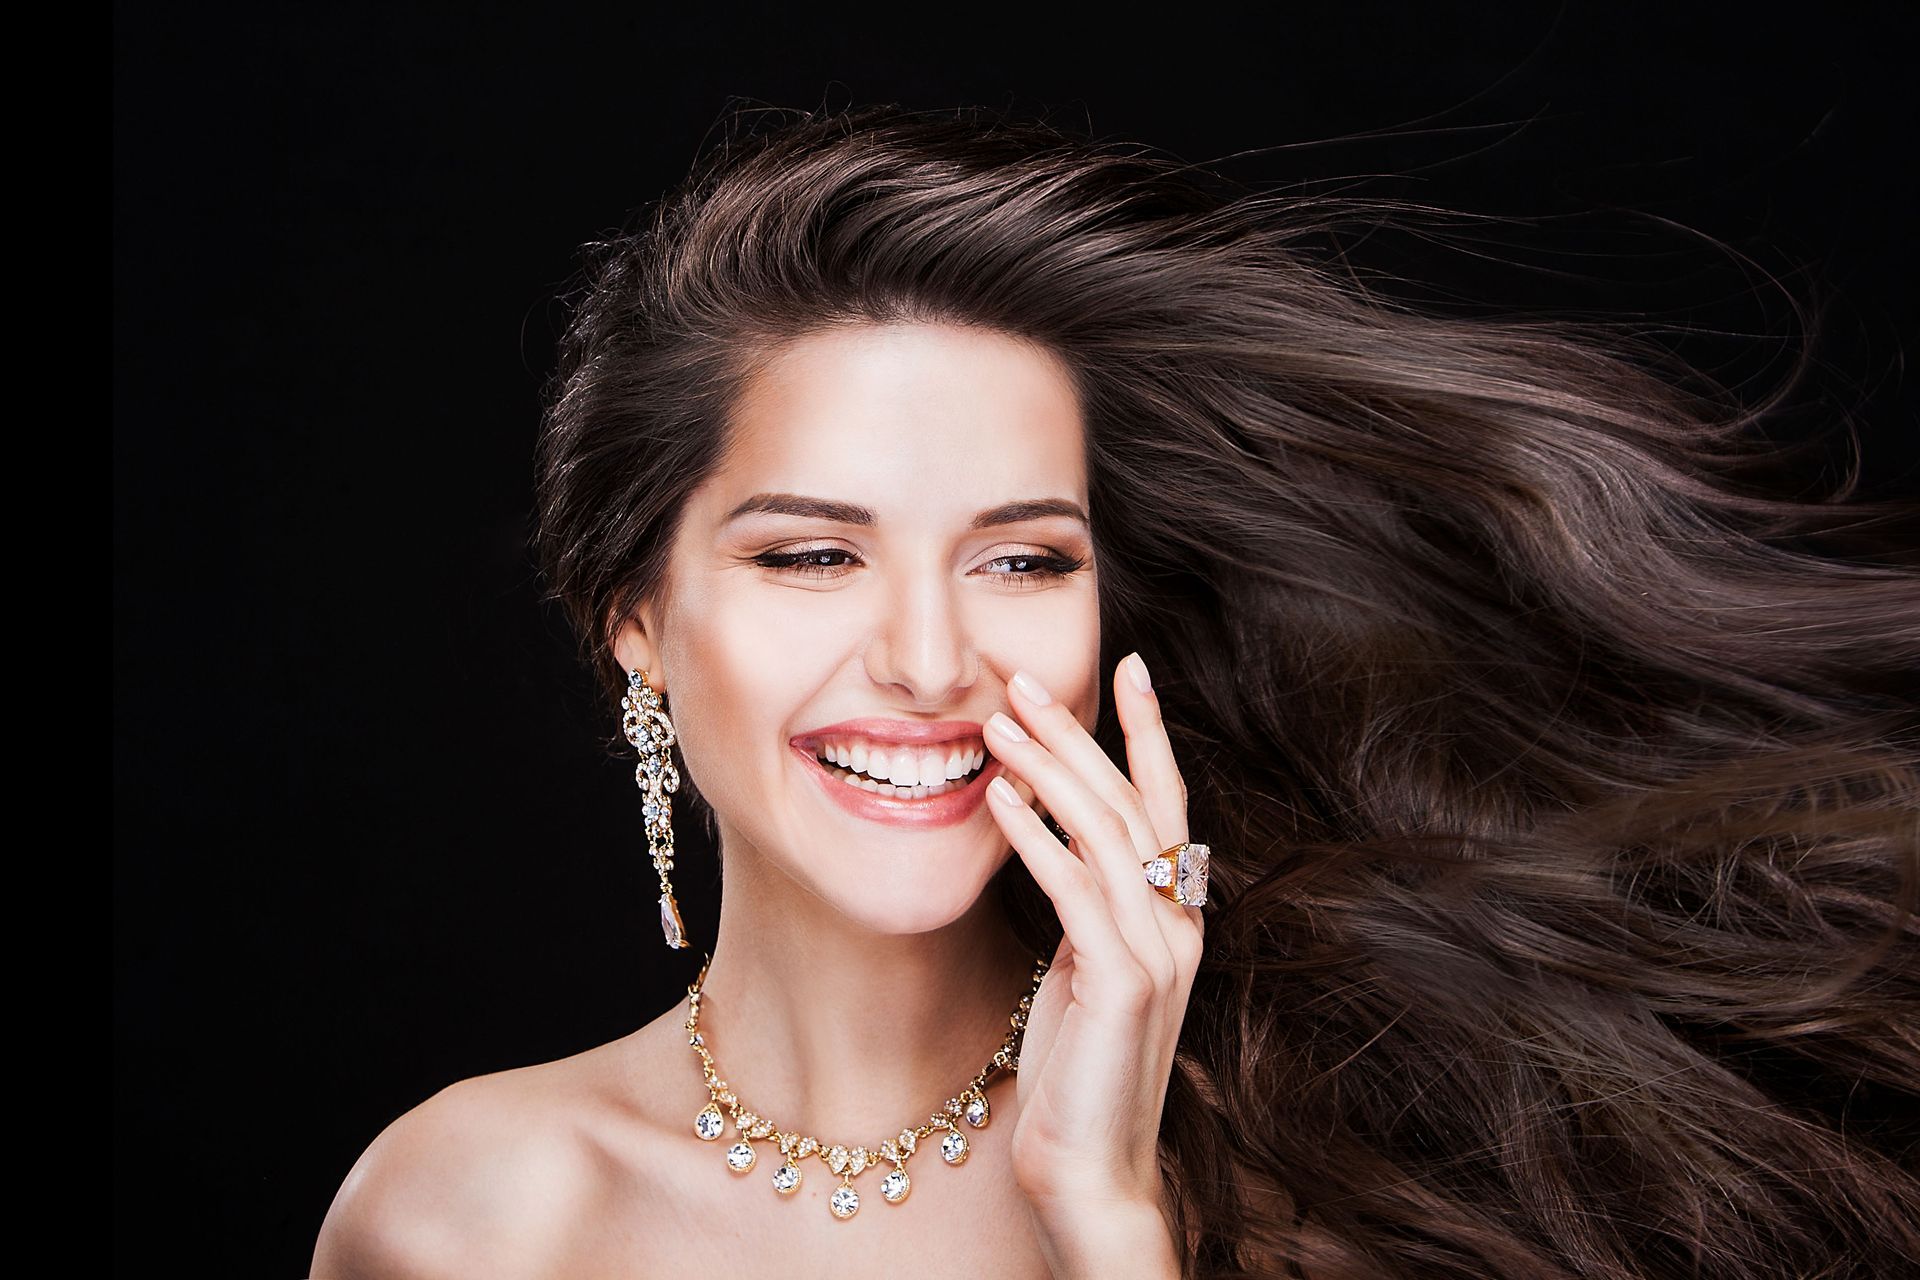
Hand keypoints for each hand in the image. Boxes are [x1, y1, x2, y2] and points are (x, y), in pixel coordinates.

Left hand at [983, 653, 1202, 1225]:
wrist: (1091, 1173)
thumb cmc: (1079, 1076)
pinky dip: (1037, 837)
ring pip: (1109, 834)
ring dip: (1050, 770)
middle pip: (1133, 804)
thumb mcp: (1084, 973)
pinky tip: (999, 799)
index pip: (1167, 804)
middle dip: (1079, 733)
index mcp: (1176, 919)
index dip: (1148, 734)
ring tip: (997, 723)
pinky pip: (1077, 890)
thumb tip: (1052, 846)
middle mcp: (1180, 926)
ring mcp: (1159, 954)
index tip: (1126, 668)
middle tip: (1024, 678)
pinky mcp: (1124, 983)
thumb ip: (1086, 912)